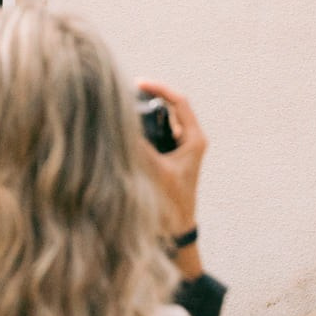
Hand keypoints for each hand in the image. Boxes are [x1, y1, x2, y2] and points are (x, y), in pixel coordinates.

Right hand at [134, 78, 206, 242]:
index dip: (159, 89)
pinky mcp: (171, 159)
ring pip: (162, 123)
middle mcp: (190, 141)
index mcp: (194, 140)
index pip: (179, 102)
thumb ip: (139, 148)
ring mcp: (181, 150)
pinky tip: (125, 133)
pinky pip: (157, 137)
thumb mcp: (155, 172)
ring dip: (145, 116)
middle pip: (170, 109)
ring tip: (124, 110)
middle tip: (126, 94)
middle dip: (149, 99)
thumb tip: (120, 126)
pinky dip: (143, 131)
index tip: (138, 83)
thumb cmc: (172, 204)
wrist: (178, 232)